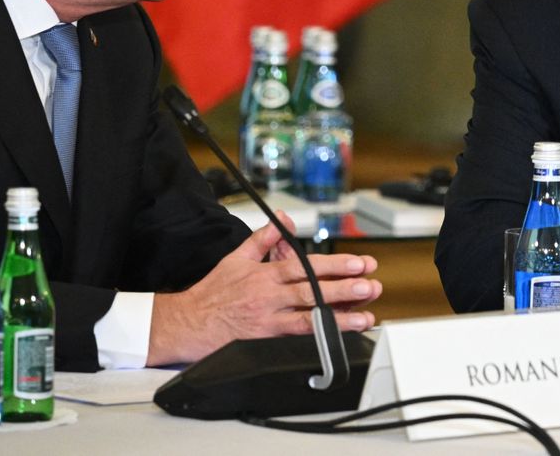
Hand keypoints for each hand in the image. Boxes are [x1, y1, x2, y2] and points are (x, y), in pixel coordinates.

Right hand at [146, 212, 381, 364]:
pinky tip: (337, 339)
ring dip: (339, 318)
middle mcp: (270, 297)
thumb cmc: (213, 292)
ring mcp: (269, 321)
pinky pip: (297, 340)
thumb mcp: (237, 257)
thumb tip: (283, 219)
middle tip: (370, 286)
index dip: (334, 265)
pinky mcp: (266, 341)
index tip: (358, 263)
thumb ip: (264, 238)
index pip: (306, 267)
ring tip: (365, 317)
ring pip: (309, 319)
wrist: (189, 323)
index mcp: (265, 274)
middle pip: (312, 291)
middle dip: (345, 288)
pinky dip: (318, 339)